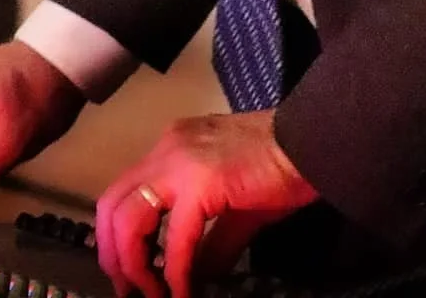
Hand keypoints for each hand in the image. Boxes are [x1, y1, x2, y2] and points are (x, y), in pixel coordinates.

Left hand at [96, 111, 318, 297]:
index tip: (130, 276)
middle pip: (112, 205)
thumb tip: (192, 278)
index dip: (117, 239)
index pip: (123, 193)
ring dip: (135, 266)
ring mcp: (180, 162)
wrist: (314, 142)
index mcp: (171, 148)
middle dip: (114, 256)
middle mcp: (166, 149)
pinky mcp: (202, 183)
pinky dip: (176, 274)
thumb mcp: (234, 207)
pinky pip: (176, 239)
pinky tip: (184, 294)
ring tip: (152, 296)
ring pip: (130, 219)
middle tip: (130, 291)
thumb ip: (209, 242)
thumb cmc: (279, 169)